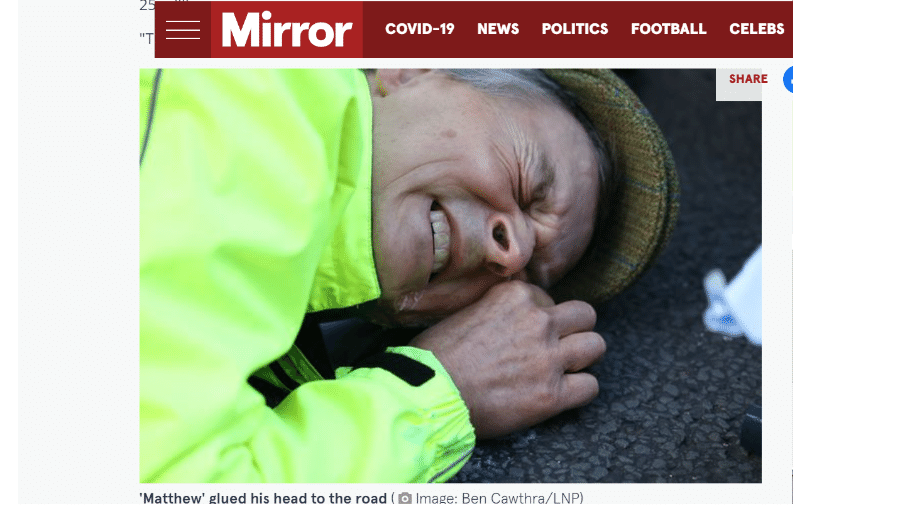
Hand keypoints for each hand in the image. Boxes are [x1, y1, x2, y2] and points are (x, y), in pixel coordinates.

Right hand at [410, 280, 605, 437]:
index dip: (540, 317)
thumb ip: (496, 307)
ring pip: (595, 346)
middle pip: (584, 316)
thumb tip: (508, 314)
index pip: (548, 299)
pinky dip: (579, 391)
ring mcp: (548, 358)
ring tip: (565, 368)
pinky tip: (561, 395)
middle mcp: (538, 321)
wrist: (430, 393)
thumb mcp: (466, 310)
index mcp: (516, 296)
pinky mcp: (552, 394)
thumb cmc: (436, 355)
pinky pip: (590, 387)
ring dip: (583, 357)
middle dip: (574, 330)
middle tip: (558, 346)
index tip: (526, 334)